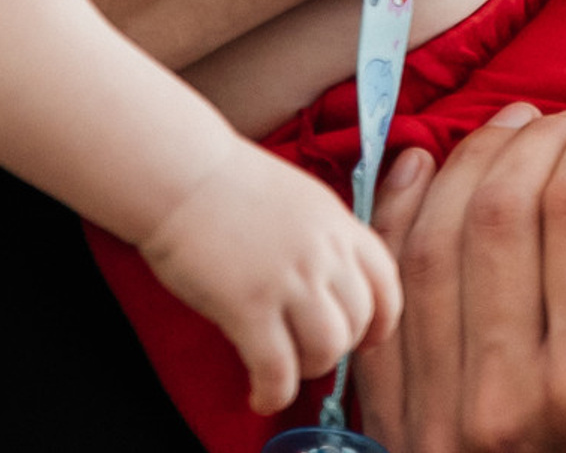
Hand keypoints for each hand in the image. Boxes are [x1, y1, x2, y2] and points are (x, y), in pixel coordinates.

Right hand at [142, 139, 402, 414]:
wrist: (179, 171)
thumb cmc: (226, 182)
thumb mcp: (296, 197)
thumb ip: (321, 236)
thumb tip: (330, 281)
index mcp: (335, 221)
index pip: (386, 280)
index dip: (381, 318)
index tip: (366, 337)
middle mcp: (321, 250)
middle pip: (359, 320)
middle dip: (339, 347)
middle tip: (309, 351)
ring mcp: (288, 278)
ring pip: (327, 349)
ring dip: (308, 368)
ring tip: (284, 369)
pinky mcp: (249, 306)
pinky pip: (278, 371)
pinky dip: (272, 394)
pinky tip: (258, 395)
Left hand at [356, 110, 565, 451]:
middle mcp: (508, 403)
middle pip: (501, 211)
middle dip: (536, 139)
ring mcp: (442, 419)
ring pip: (434, 241)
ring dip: (468, 162)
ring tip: (513, 126)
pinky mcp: (403, 428)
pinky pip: (389, 298)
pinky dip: (398, 215)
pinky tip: (424, 165)